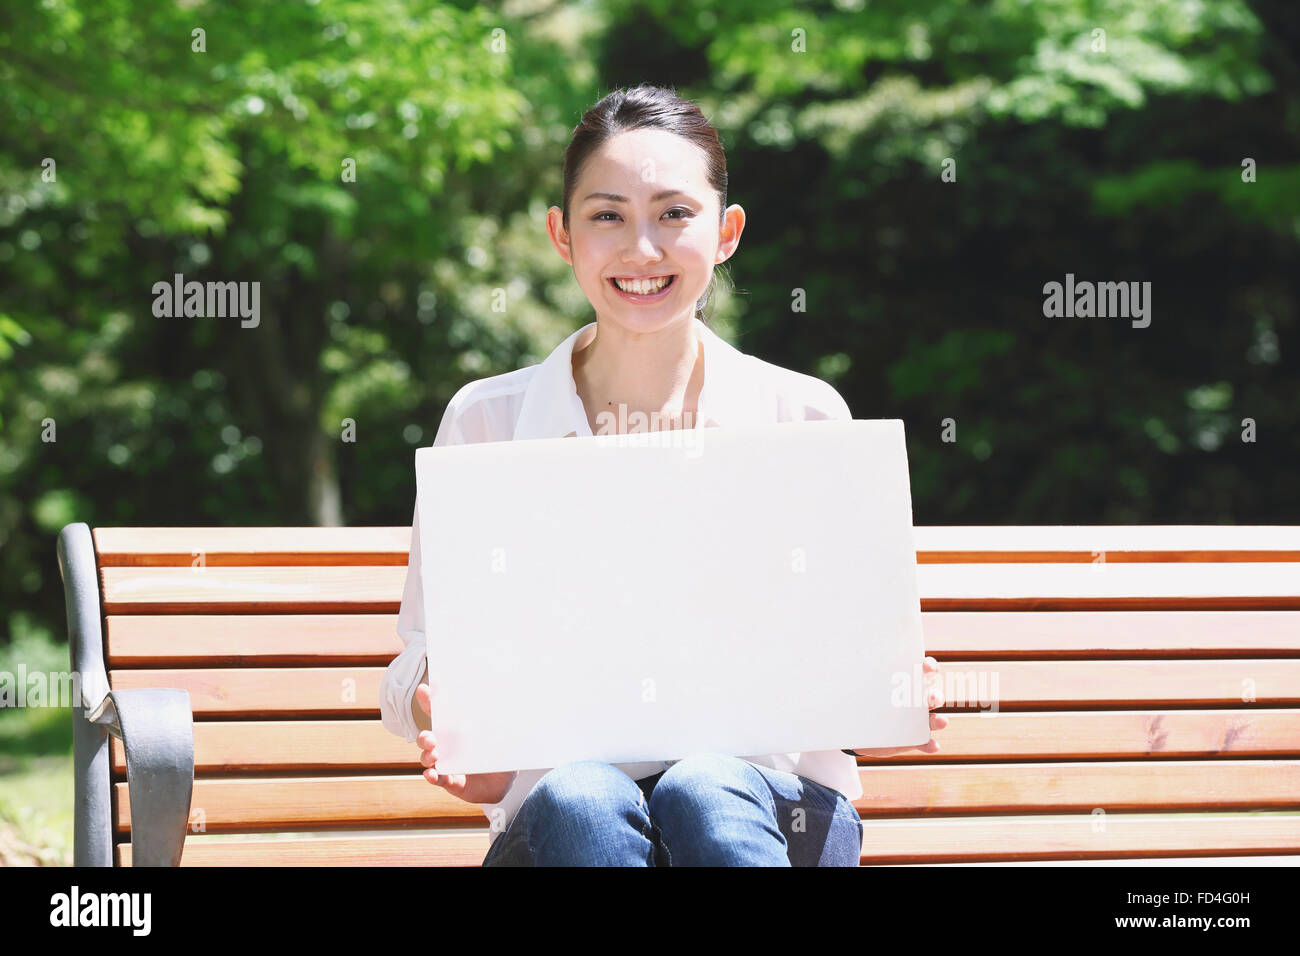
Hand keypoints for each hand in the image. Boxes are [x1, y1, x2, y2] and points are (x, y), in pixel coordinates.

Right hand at [415, 683, 515, 803]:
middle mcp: (448, 746)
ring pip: (428, 758)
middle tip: (430, 738)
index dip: (430, 702)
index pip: (441, 715)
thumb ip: (500, 724)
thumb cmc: (500, 755)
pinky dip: (432, 776)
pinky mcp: (450, 782)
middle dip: (425, 737)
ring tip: (434, 755)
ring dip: (427, 756)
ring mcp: (447, 764)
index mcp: (457, 731)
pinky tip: (432, 774)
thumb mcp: (502, 736)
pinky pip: (437, 779)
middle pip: (428, 738)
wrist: (505, 782)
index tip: (424, 690)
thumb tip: (503, 706)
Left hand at [849, 656, 948, 757]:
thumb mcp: (862, 689)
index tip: (926, 667)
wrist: (858, 729)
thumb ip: (860, 680)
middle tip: (932, 699)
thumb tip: (845, 666)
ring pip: (934, 719)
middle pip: (933, 696)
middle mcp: (917, 702)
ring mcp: (918, 722)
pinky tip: (932, 746)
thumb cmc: (864, 702)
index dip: (929, 667)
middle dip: (935, 696)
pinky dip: (931, 745)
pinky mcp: (914, 740)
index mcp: (908, 684)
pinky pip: (926, 743)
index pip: (925, 672)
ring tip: (939, 721)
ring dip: (939, 720)